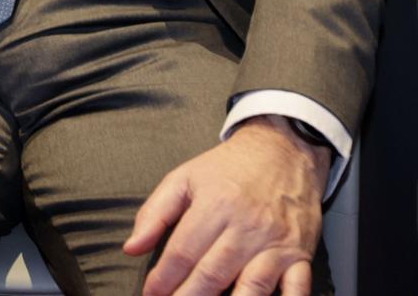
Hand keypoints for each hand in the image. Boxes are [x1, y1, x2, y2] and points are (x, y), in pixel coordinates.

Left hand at [126, 116, 329, 295]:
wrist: (282, 151)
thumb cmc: (229, 168)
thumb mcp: (183, 178)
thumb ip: (154, 214)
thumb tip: (132, 248)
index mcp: (214, 206)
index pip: (183, 252)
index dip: (164, 278)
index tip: (150, 293)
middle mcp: (247, 227)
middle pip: (213, 274)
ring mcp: (276, 244)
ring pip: (252, 287)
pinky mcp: (300, 255)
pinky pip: (297, 289)